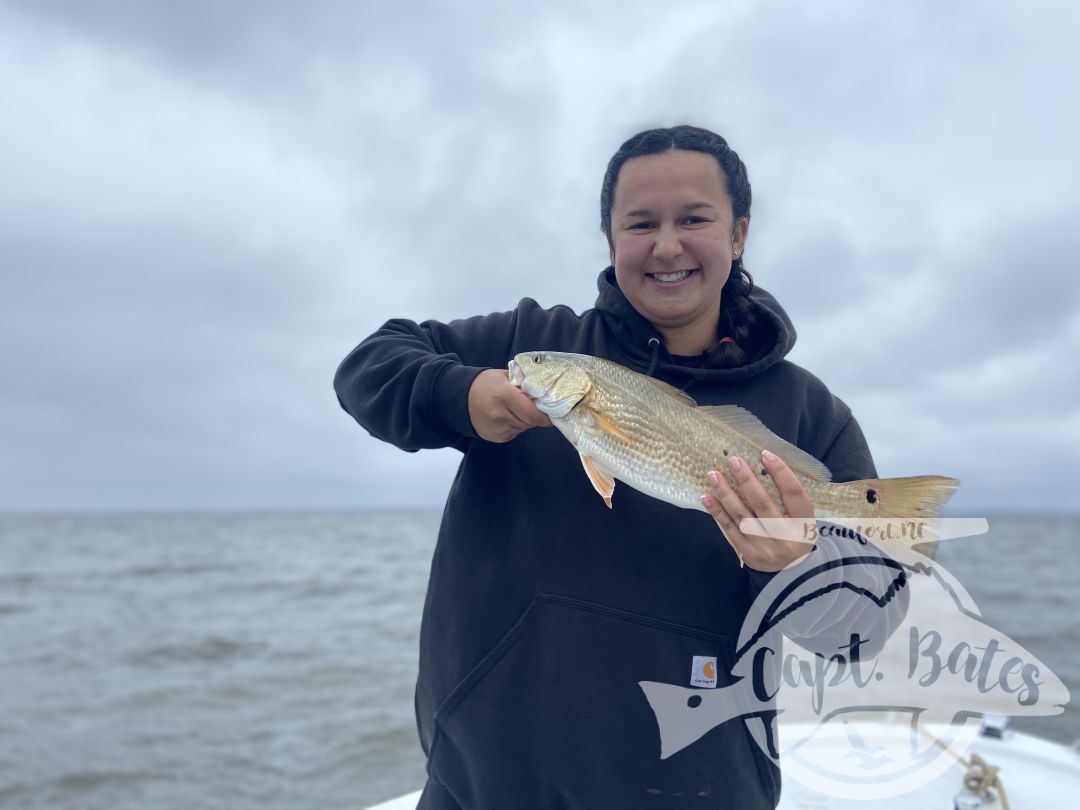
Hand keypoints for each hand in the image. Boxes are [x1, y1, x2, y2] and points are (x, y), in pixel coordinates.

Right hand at [467, 368, 551, 442]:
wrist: (461, 398)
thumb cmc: (486, 384)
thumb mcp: (505, 376)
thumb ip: (525, 383)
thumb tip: (546, 391)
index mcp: (504, 395)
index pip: (534, 413)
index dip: (545, 414)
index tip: (551, 410)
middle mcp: (501, 415)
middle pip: (530, 422)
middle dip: (535, 415)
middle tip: (533, 406)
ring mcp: (497, 428)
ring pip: (523, 428)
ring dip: (525, 420)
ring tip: (516, 409)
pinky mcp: (496, 437)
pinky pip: (515, 433)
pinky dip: (516, 425)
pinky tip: (507, 416)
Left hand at [700, 449, 814, 571]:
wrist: (791, 573)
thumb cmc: (794, 535)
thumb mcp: (802, 519)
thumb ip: (787, 498)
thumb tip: (763, 464)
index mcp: (804, 524)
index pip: (794, 494)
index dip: (781, 473)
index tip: (765, 454)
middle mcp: (785, 537)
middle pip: (763, 504)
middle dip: (747, 481)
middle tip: (734, 461)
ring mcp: (765, 547)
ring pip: (742, 516)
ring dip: (725, 494)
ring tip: (713, 475)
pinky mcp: (748, 553)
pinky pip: (730, 529)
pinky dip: (717, 512)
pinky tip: (707, 496)